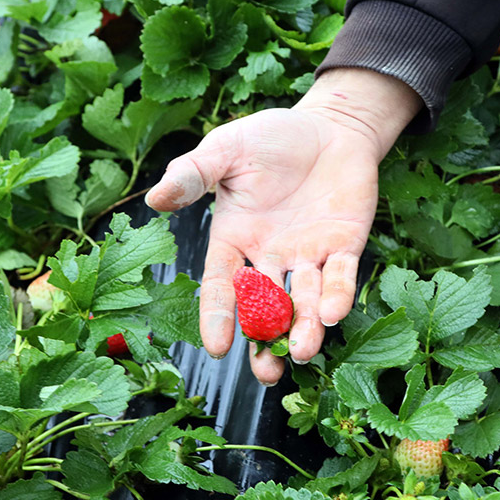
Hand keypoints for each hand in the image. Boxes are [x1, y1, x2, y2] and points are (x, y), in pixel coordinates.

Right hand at [146, 69, 420, 383]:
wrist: (330, 127)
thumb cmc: (272, 138)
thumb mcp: (227, 150)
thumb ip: (194, 174)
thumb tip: (154, 199)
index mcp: (235, 241)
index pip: (223, 286)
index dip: (219, 316)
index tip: (215, 347)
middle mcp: (270, 258)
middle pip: (265, 309)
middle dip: (266, 341)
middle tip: (267, 373)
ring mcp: (309, 256)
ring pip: (304, 302)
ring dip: (305, 328)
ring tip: (304, 351)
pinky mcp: (345, 247)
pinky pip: (341, 278)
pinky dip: (337, 296)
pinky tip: (332, 314)